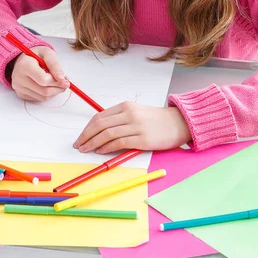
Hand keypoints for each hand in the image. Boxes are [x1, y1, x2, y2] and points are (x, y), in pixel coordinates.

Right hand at [11, 46, 68, 101]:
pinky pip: (39, 99)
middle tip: (65, 82)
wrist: (23, 59)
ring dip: (55, 91)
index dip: (57, 82)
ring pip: (43, 97)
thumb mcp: (47, 53)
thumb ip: (55, 65)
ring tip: (57, 82)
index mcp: (24, 65)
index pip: (43, 80)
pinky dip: (48, 94)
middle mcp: (19, 78)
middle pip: (44, 90)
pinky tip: (48, 85)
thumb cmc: (37, 55)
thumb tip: (62, 79)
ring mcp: (19, 88)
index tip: (66, 80)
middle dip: (58, 88)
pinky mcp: (21, 94)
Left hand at [73, 102, 190, 153]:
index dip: (87, 128)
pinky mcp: (142, 139)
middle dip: (86, 136)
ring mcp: (135, 126)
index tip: (81, 137)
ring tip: (86, 150)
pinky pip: (118, 143)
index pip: (100, 116)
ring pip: (106, 134)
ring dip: (92, 143)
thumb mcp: (136, 113)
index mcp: (125, 106)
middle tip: (78, 145)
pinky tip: (100, 152)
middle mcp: (129, 114)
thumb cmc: (156, 120)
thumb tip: (99, 131)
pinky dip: (106, 148)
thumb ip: (119, 119)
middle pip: (100, 124)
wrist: (178, 123)